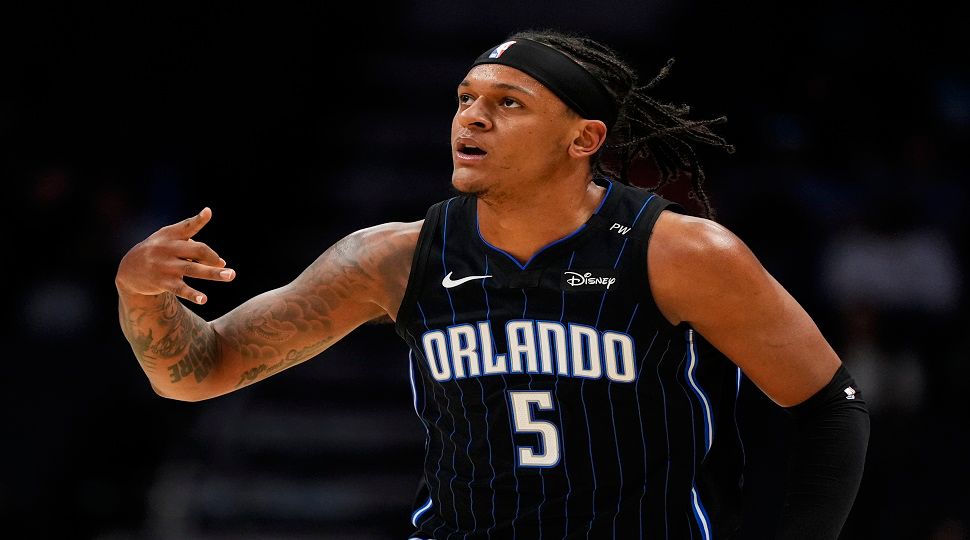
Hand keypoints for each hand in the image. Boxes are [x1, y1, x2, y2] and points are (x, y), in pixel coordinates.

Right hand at [116, 207, 234, 304]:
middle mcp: (168, 248)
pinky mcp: (162, 282)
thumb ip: (191, 237)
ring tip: (230, 276)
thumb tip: (217, 249)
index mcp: (171, 235)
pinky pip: (180, 288)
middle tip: (229, 269)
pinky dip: (192, 294)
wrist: (129, 270)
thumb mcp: (168, 238)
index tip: (207, 213)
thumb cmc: (158, 251)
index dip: (198, 219)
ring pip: (192, 269)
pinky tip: (203, 299)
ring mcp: (165, 265)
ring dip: (212, 273)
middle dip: (213, 258)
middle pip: (196, 250)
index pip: (186, 226)